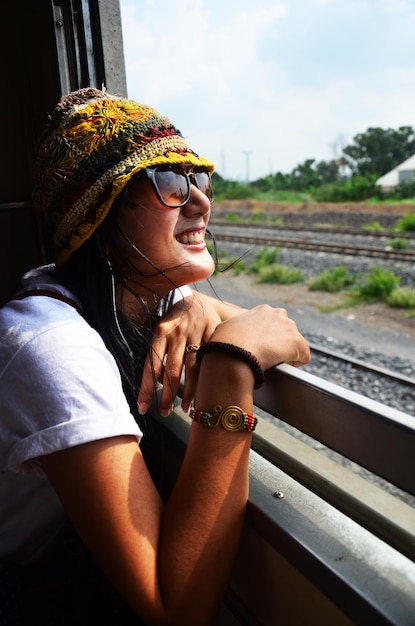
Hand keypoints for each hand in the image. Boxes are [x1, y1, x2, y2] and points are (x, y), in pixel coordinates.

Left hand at [138, 292, 244, 415]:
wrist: (196, 298)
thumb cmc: (174, 320)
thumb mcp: (161, 331)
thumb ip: (158, 354)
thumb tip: (157, 381)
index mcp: (160, 332)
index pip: (151, 365)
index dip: (146, 388)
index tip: (142, 408)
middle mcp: (177, 332)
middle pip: (172, 371)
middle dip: (168, 396)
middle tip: (165, 413)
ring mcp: (197, 331)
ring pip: (194, 368)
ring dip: (190, 392)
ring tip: (187, 409)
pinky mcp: (213, 331)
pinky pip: (210, 359)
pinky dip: (208, 377)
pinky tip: (207, 390)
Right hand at [209, 305, 309, 370]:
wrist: (233, 353)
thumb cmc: (225, 342)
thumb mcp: (225, 328)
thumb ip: (233, 328)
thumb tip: (228, 334)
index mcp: (262, 310)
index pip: (271, 322)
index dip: (267, 336)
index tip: (260, 346)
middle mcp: (278, 314)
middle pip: (285, 331)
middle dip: (278, 342)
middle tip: (267, 355)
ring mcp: (290, 328)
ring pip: (294, 343)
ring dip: (286, 353)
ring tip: (274, 363)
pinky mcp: (299, 344)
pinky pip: (303, 357)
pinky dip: (296, 364)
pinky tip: (284, 368)